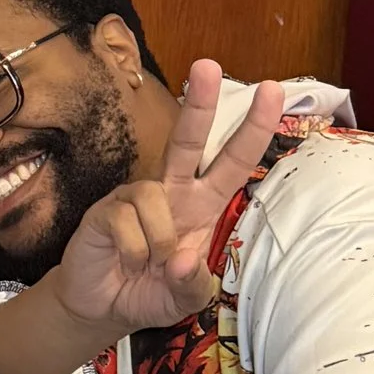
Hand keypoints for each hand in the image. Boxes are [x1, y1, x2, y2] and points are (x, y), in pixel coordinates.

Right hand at [52, 61, 286, 340]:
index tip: (271, 92)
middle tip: (208, 66)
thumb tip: (179, 257)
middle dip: (200, 103)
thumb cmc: (151, 292)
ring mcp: (136, 197)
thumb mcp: (187, 298)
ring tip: (145, 263)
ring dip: (157, 242)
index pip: (233, 162)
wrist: (102, 307)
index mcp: (202, 205)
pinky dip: (133, 250)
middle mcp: (172, 192)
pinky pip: (128, 221)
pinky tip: (125, 259)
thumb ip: (194, 283)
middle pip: (189, 140)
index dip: (252, 130)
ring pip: (156, 197)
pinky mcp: (106, 209)